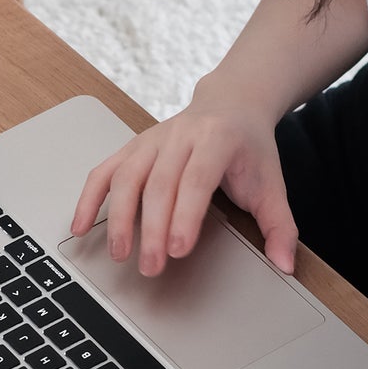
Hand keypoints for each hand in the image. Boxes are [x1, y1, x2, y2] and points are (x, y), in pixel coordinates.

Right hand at [71, 87, 297, 275]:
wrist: (232, 103)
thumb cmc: (249, 148)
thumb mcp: (272, 184)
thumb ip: (280, 227)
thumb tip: (286, 265)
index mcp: (217, 139)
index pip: (196, 179)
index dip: (184, 215)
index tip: (177, 249)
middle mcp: (180, 135)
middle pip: (158, 183)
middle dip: (151, 227)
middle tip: (150, 266)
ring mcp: (151, 140)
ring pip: (126, 176)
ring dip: (118, 216)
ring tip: (119, 252)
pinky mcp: (132, 147)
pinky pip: (104, 171)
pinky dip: (90, 198)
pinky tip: (81, 226)